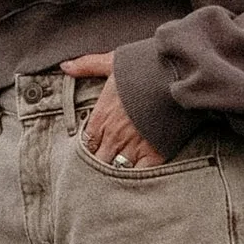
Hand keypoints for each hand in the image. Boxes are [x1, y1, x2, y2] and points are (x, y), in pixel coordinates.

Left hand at [61, 52, 165, 171]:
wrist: (177, 76)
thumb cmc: (145, 68)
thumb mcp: (113, 62)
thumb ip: (88, 66)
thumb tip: (66, 66)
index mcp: (102, 116)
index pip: (87, 143)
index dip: (89, 150)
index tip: (94, 152)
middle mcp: (114, 135)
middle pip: (99, 160)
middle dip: (100, 164)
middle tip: (104, 168)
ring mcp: (133, 147)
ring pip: (116, 170)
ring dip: (115, 174)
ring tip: (117, 178)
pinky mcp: (154, 154)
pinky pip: (139, 174)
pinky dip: (136, 179)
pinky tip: (135, 181)